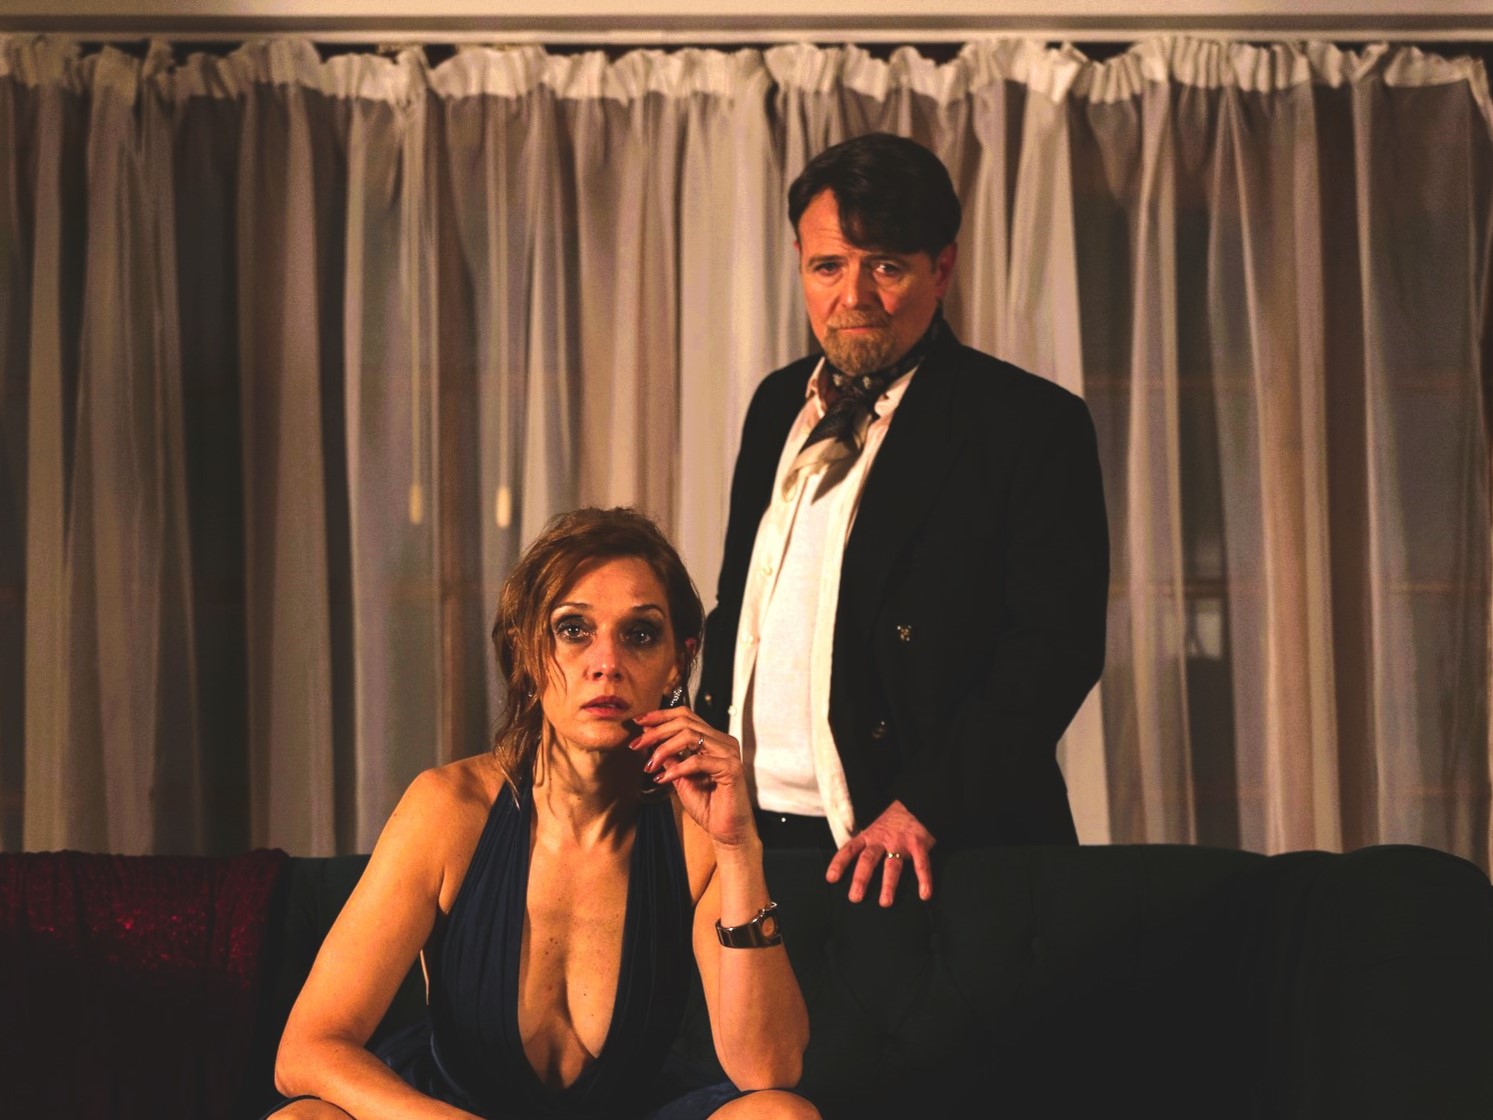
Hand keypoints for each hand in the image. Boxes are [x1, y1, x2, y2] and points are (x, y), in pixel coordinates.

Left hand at [629, 706, 755, 848]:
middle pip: (685, 722)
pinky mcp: (731, 767)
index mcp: (713, 740)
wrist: (726, 831)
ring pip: (690, 736)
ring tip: (649, 765)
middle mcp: (723, 741)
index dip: (661, 716)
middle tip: (636, 744)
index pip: (686, 716)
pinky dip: (677, 769)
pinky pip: (698, 761)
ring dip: (663, 749)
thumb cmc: (707, 805)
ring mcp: (729, 753)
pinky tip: (663, 779)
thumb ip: (669, 757)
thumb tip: (649, 738)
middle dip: (656, 731)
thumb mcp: (680, 777)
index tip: (639, 723)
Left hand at [826, 800, 935, 904]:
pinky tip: (925, 895)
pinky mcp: (919, 844)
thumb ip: (864, 847)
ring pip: (892, 865)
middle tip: (855, 898)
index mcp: (868, 836)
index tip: (831, 879)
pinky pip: (921, 864)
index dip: (839, 863)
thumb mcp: (874, 830)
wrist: (916, 803)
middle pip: (868, 859)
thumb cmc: (892, 823)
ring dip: (888, 885)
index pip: (850, 849)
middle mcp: (882, 839)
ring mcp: (900, 842)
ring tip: (885, 903)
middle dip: (861, 879)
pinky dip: (924, 880)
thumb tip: (849, 871)